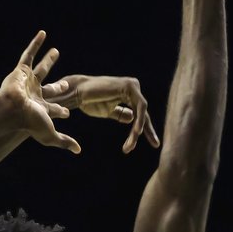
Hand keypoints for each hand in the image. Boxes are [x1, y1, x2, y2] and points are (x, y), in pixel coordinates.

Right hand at [0, 31, 80, 153]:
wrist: (10, 110)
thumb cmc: (29, 122)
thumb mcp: (50, 134)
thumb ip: (64, 141)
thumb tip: (79, 151)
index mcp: (41, 109)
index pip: (54, 110)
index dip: (61, 110)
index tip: (68, 111)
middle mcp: (35, 95)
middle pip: (49, 89)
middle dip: (58, 88)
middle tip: (66, 85)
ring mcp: (28, 82)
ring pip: (41, 68)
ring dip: (49, 61)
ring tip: (56, 52)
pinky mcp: (21, 70)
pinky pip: (29, 54)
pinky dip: (35, 44)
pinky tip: (43, 33)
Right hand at [43, 75, 160, 153]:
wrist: (77, 93)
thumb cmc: (89, 101)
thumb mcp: (108, 111)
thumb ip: (120, 114)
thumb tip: (132, 118)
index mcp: (128, 95)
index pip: (141, 114)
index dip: (147, 129)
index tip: (155, 144)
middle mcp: (133, 88)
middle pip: (143, 113)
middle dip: (146, 131)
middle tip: (152, 145)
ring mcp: (133, 85)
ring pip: (142, 112)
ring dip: (138, 129)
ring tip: (130, 145)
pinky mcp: (130, 85)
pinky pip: (139, 106)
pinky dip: (139, 119)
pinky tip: (137, 132)